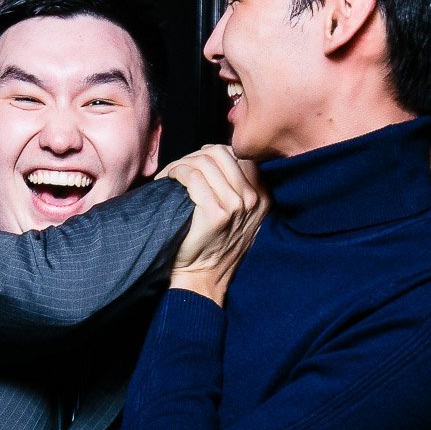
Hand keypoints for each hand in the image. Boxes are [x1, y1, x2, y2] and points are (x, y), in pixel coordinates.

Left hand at [158, 145, 267, 305]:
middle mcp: (254, 199)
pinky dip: (176, 173)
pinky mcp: (217, 214)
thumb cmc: (211, 242)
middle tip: (177, 169)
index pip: (238, 153)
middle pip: (220, 153)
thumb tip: (212, 152)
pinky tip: (168, 181)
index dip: (211, 153)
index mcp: (263, 195)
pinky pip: (193, 177)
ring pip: (204, 162)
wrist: (202, 277)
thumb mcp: (236, 211)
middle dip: (193, 155)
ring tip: (171, 176)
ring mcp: (237, 207)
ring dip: (181, 163)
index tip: (194, 163)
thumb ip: (234, 183)